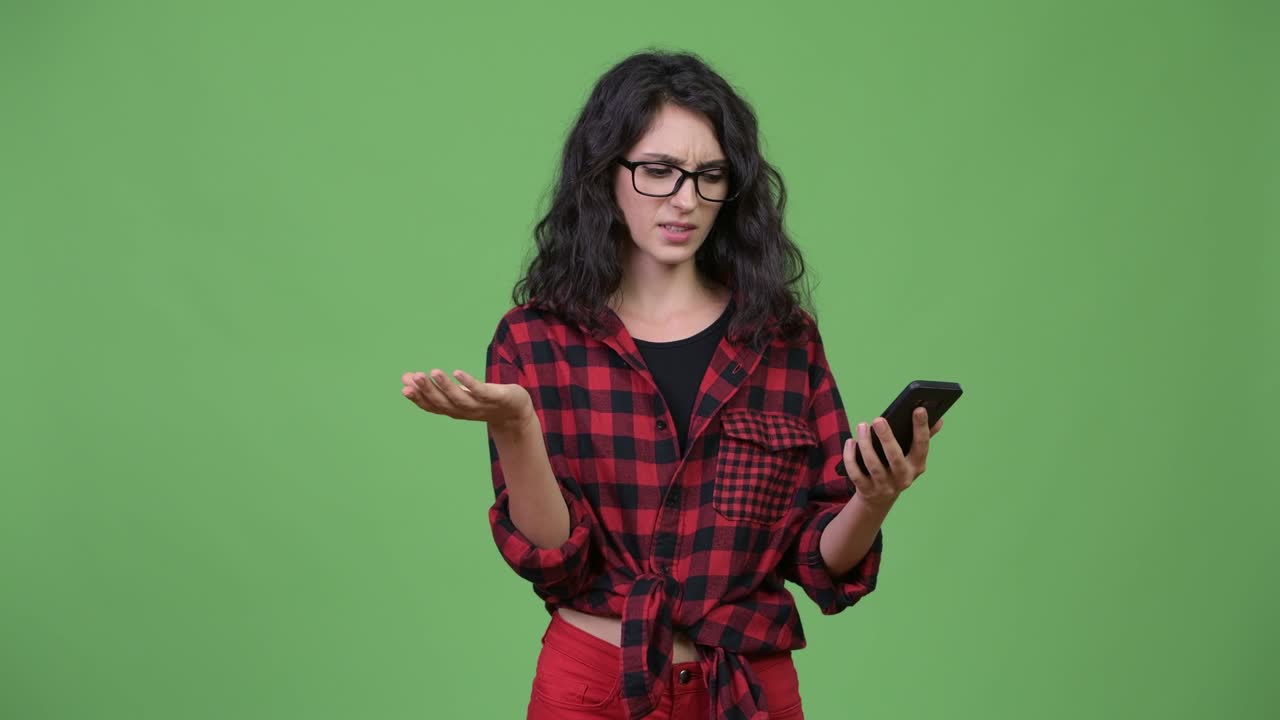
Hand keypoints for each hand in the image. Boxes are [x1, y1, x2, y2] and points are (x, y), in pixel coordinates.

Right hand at [400, 368, 533, 430]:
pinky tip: (458, 372)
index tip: (404, 387)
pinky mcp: (494, 397)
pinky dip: (468, 383)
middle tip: (414, 377)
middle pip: (442, 402)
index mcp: (453, 409)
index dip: (418, 398)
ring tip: (433, 372)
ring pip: (459, 397)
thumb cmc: (481, 400)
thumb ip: (434, 387)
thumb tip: (406, 377)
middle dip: (427, 390)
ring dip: (445, 386)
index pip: (432, 406)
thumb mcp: (456, 393)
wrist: (515, 411)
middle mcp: (463, 410)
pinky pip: (480, 390)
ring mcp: (479, 405)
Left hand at [844, 407, 943, 508]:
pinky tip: (850, 442)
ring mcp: (884, 486)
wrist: (880, 498)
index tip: (919, 409)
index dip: (921, 428)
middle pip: (895, 458)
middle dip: (887, 438)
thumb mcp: (911, 456)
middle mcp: (903, 478)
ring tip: (862, 426)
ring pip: (873, 465)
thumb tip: (939, 419)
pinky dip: (851, 457)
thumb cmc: (897, 467)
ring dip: (866, 444)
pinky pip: (856, 474)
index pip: (922, 446)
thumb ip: (923, 437)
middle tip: (878, 419)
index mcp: (917, 466)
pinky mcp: (867, 490)